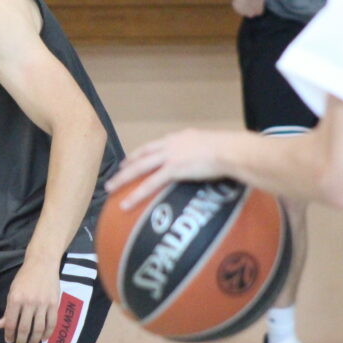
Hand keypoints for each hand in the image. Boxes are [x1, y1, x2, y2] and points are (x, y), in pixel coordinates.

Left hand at [0, 260, 58, 342]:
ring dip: (34, 340)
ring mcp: (42, 303)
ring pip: (38, 328)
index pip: (11, 322)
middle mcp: (29, 302)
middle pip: (24, 328)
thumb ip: (8, 310)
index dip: (9, 334)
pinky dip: (47, 333)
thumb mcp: (12, 291)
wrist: (42, 263)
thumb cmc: (24, 277)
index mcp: (15, 298)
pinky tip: (43, 338)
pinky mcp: (54, 303)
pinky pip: (51, 323)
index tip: (9, 341)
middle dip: (20, 341)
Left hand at [104, 129, 229, 207]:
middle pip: (141, 155)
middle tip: (115, 174)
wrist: (232, 150)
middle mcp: (170, 144)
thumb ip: (201, 152)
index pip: (154, 145)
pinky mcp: (173, 169)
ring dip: (123, 179)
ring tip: (110, 188)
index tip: (130, 159)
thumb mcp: (211, 145)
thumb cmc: (230, 150)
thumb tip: (204, 160)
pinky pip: (150, 184)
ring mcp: (170, 156)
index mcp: (179, 138)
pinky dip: (136, 194)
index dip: (140, 153)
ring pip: (139, 168)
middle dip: (126, 165)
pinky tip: (125, 204)